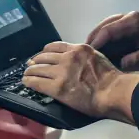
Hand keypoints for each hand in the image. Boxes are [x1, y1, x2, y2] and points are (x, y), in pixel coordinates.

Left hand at [22, 41, 138, 121]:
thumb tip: (75, 61)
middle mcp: (67, 58)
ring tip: (26, 75)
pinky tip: (26, 82)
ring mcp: (61, 72)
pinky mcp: (57, 87)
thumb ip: (83, 57)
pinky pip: (37, 82)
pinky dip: (29, 81)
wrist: (112, 92)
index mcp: (78, 49)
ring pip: (38, 68)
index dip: (44, 51)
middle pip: (44, 56)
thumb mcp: (97, 58)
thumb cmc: (110, 79)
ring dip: (30, 71)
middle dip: (35, 61)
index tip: (40, 56)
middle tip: (30, 66)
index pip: (55, 46)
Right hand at [85, 11, 138, 72]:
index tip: (89, 52)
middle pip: (102, 28)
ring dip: (92, 43)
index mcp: (134, 20)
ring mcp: (120, 24)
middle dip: (91, 41)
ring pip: (100, 31)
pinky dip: (97, 46)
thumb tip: (122, 61)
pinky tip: (90, 56)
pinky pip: (103, 37)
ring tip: (83, 56)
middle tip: (81, 54)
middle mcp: (124, 18)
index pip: (110, 28)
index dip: (98, 40)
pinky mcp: (117, 32)